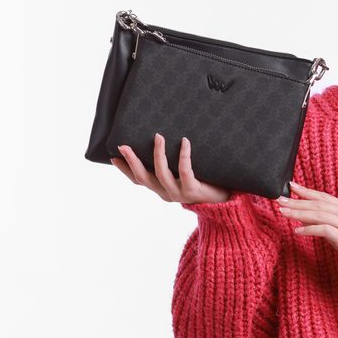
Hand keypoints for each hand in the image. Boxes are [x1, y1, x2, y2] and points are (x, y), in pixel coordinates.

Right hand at [111, 134, 231, 203]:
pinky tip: (185, 141)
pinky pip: (185, 171)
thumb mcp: (183, 175)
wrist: (225, 200)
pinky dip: (184, 155)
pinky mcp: (193, 190)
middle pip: (143, 178)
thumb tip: (162, 139)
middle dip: (132, 161)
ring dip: (158, 154)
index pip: (138, 180)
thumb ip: (172, 164)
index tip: (112, 156)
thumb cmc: (204, 182)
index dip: (125, 169)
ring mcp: (179, 193)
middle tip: (123, 145)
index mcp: (161, 190)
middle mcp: (166, 193)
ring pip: (161, 173)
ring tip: (158, 136)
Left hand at [277, 182, 337, 287]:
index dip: (306, 191)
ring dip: (299, 213)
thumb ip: (326, 223)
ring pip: (319, 214)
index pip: (324, 197)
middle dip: (297, 201)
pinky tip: (297, 231)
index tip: (290, 187)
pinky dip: (309, 229)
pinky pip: (324, 230)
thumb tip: (304, 218)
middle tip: (279, 200)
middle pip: (319, 204)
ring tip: (283, 213)